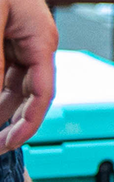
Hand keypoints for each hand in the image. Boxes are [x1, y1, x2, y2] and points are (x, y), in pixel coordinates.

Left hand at [0, 0, 56, 150]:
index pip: (43, 95)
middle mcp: (36, 45)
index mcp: (42, 41)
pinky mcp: (7, 37)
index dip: (27, 124)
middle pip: (29, 95)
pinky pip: (2, 69)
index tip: (6, 144)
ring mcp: (22, 41)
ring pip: (13, 85)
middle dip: (9, 121)